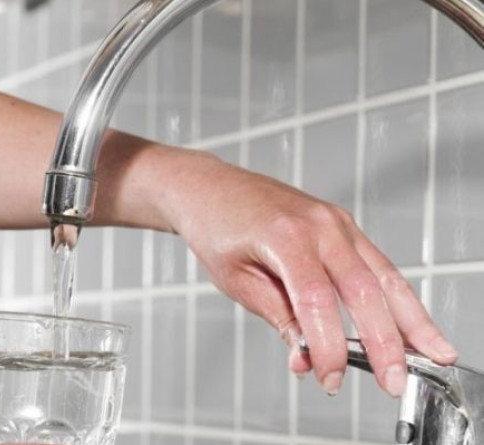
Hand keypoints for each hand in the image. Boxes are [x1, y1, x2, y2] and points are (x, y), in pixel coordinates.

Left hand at [155, 149, 457, 396]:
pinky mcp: (340, 225)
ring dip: (411, 319)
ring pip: (384, 275)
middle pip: (364, 290)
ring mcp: (335, 221)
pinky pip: (375, 264)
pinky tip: (411, 322)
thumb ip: (277, 314)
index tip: (328, 377)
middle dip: (383, 343)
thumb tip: (306, 355)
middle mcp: (319, 225)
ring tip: (434, 353)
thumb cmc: (215, 227)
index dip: (328, 346)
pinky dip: (396, 296)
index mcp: (285, 237)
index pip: (317, 302)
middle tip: (391, 382)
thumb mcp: (235, 278)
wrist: (209, 187)